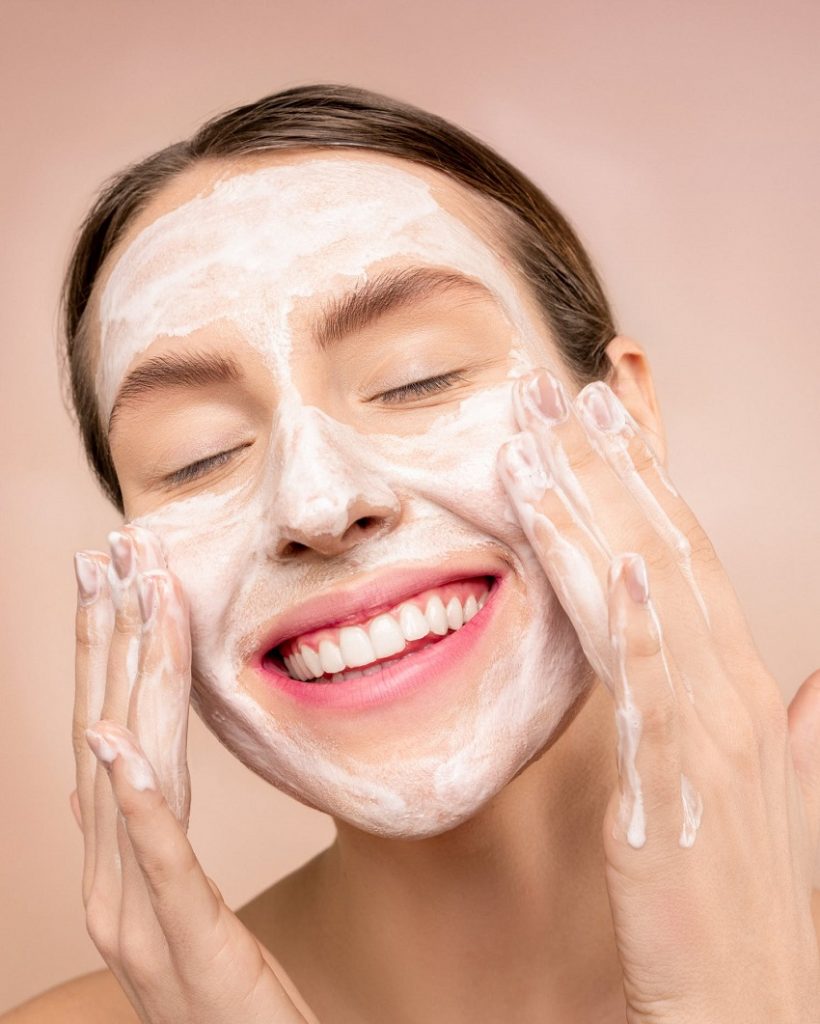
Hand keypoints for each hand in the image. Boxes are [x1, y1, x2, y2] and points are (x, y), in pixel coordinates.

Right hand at [72, 526, 308, 1022]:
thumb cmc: (218, 989)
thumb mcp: (174, 898)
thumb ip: (135, 832)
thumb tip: (102, 765)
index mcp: (117, 858)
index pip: (107, 729)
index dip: (105, 648)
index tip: (111, 572)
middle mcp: (110, 877)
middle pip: (103, 730)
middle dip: (106, 636)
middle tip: (106, 553)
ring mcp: (134, 911)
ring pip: (125, 773)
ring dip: (123, 680)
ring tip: (126, 601)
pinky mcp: (180, 939)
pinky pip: (154, 858)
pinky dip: (130, 798)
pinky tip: (114, 745)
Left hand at [497, 367, 819, 1022]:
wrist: (747, 1015)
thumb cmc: (734, 906)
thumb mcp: (762, 799)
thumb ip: (784, 731)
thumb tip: (813, 684)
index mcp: (740, 689)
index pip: (683, 557)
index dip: (641, 482)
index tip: (596, 419)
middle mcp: (735, 692)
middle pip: (668, 550)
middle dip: (611, 465)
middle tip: (560, 387)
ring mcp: (714, 733)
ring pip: (653, 593)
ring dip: (597, 510)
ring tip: (545, 436)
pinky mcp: (682, 785)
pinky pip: (658, 685)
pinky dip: (641, 618)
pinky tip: (620, 561)